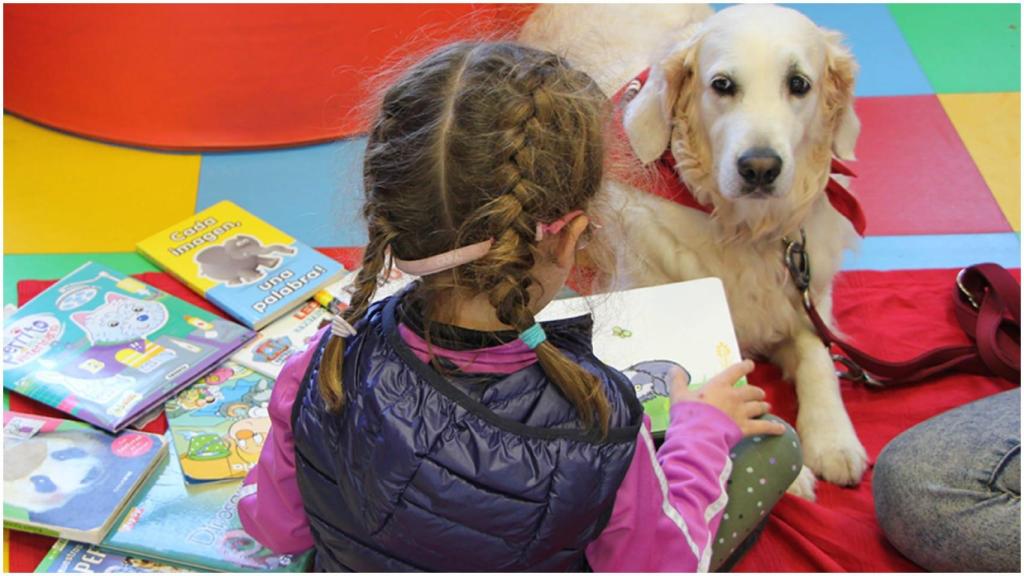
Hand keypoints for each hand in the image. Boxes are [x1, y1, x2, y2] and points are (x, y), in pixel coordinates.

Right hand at [669, 360, 785, 436]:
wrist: (698, 434)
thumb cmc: (688, 414)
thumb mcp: (678, 395)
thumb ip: (678, 381)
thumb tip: (675, 368)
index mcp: (719, 386)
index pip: (735, 372)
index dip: (744, 367)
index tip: (750, 364)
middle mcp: (734, 397)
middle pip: (751, 391)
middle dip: (757, 392)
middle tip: (759, 394)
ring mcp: (741, 413)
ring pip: (759, 407)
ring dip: (764, 406)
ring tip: (767, 407)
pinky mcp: (745, 428)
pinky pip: (764, 427)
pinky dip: (773, 428)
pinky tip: (781, 429)